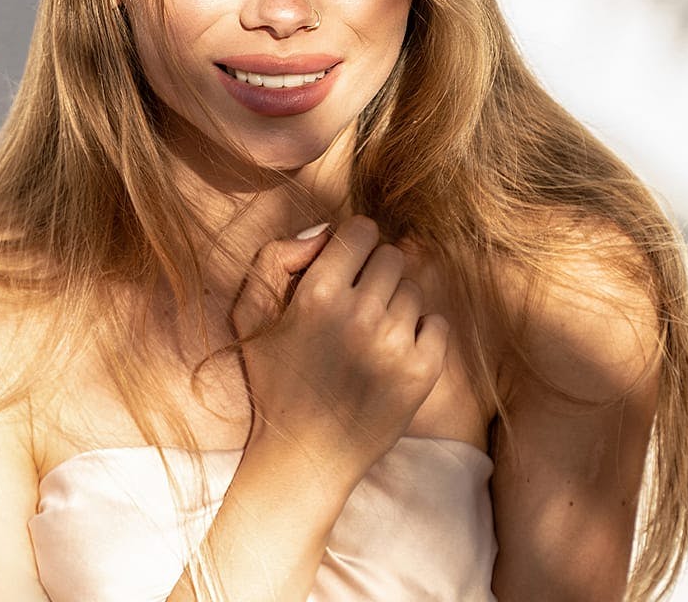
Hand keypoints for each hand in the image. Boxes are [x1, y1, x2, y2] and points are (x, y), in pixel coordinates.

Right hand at [230, 216, 450, 482]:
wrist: (304, 457)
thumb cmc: (275, 382)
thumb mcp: (249, 315)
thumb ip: (274, 258)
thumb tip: (325, 233)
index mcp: (316, 294)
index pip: (362, 231)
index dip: (354, 245)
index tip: (348, 268)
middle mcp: (359, 314)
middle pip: (393, 256)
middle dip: (376, 274)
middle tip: (358, 307)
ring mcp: (395, 344)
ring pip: (414, 290)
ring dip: (396, 307)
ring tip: (370, 338)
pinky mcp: (423, 372)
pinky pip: (438, 323)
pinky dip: (422, 334)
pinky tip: (393, 355)